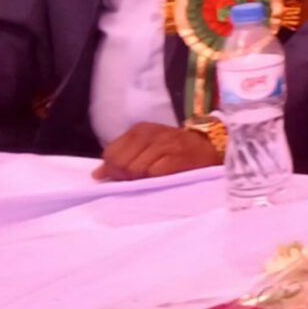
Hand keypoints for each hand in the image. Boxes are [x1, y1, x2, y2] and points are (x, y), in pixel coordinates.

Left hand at [94, 122, 218, 179]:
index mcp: (140, 129)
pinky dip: (156, 179)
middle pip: (120, 162)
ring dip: (142, 179)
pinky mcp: (179, 157)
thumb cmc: (174, 150)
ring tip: (154, 178)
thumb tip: (96, 174)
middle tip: (140, 178)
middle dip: (126, 175)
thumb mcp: (146, 148)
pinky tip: (164, 178)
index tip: (125, 175)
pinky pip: (155, 173)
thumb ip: (121, 158)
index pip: (111, 153)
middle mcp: (151, 133)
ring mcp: (166, 144)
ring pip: (136, 169)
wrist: (211, 147)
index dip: (114, 168)